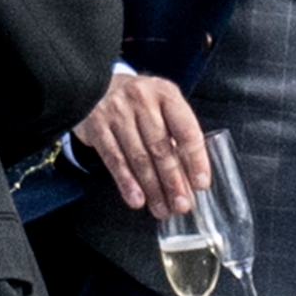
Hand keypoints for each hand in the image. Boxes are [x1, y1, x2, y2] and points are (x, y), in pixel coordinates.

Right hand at [74, 68, 211, 215]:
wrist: (94, 86)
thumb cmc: (137, 101)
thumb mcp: (160, 105)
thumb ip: (175, 133)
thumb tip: (190, 177)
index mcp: (166, 94)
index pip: (186, 130)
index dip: (196, 159)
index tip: (200, 184)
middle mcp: (142, 100)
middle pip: (161, 148)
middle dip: (173, 181)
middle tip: (182, 205)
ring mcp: (118, 112)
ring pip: (138, 157)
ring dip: (152, 188)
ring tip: (162, 209)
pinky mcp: (97, 127)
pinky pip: (115, 160)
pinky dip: (127, 183)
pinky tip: (137, 200)